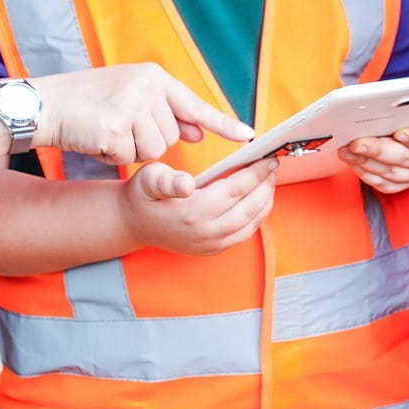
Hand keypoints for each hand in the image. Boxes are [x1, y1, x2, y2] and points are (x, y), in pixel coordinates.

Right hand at [34, 64, 252, 165]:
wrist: (43, 104)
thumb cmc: (86, 104)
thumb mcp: (130, 99)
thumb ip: (164, 112)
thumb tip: (197, 131)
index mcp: (153, 77)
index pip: (194, 104)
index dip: (223, 123)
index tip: (249, 136)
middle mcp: (146, 87)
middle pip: (170, 136)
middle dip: (146, 141)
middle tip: (117, 126)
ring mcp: (130, 105)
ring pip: (153, 151)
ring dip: (130, 150)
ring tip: (106, 131)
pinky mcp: (114, 126)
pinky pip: (128, 157)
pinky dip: (111, 156)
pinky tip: (95, 139)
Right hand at [119, 158, 277, 255]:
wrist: (134, 224)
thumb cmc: (144, 196)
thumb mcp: (149, 179)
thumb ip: (168, 180)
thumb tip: (187, 184)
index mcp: (193, 213)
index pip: (236, 190)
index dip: (256, 173)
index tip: (268, 158)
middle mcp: (206, 233)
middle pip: (250, 208)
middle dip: (266, 185)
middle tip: (273, 165)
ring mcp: (211, 244)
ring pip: (252, 223)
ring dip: (266, 200)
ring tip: (269, 178)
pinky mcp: (214, 249)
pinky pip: (245, 233)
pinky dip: (258, 215)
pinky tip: (259, 197)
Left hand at [341, 113, 408, 194]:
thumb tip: (400, 103)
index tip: (400, 133)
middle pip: (406, 160)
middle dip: (379, 150)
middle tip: (358, 142)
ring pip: (390, 174)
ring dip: (365, 162)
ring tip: (347, 149)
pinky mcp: (400, 184)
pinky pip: (382, 183)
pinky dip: (364, 172)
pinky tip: (351, 160)